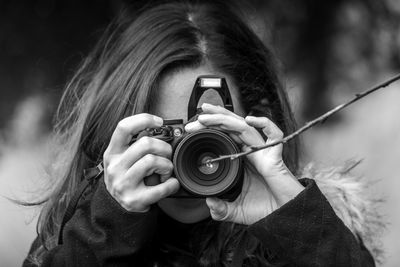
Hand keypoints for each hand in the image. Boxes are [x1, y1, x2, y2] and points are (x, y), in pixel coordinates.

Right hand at [103, 113, 179, 211]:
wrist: (116, 207)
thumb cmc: (127, 177)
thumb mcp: (123, 158)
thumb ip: (136, 144)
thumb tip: (161, 129)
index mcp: (112, 152)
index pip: (124, 127)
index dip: (143, 119)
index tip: (159, 122)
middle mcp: (115, 167)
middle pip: (145, 143)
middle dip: (164, 147)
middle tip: (167, 155)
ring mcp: (123, 184)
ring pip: (153, 161)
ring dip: (167, 165)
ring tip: (166, 171)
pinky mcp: (134, 199)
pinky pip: (161, 187)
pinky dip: (172, 184)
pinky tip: (171, 183)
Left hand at [185, 103, 303, 224]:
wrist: (286, 218)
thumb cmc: (267, 211)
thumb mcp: (238, 211)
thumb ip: (222, 209)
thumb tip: (209, 203)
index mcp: (242, 160)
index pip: (225, 136)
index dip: (211, 129)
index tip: (192, 130)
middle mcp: (251, 153)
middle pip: (232, 126)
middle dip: (214, 117)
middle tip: (195, 117)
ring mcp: (263, 153)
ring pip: (244, 127)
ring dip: (224, 119)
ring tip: (205, 117)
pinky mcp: (275, 158)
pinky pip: (274, 136)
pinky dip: (264, 124)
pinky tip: (250, 120)